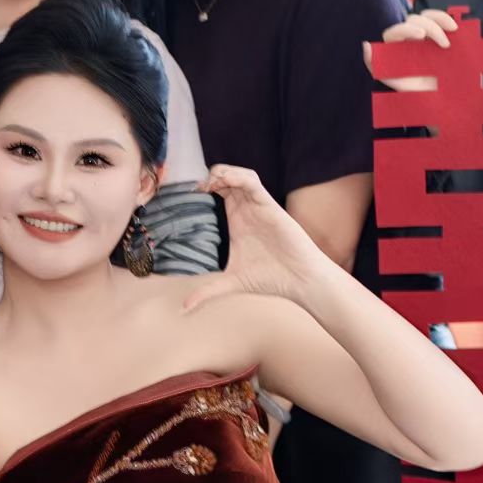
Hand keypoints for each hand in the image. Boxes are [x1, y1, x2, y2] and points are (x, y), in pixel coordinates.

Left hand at [182, 163, 321, 313]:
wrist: (298, 280)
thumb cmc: (270, 279)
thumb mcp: (231, 283)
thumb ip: (207, 292)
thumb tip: (184, 310)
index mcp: (237, 220)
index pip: (219, 192)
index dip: (204, 187)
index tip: (189, 196)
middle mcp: (247, 210)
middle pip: (227, 178)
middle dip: (210, 177)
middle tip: (196, 188)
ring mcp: (258, 206)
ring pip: (240, 175)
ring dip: (223, 172)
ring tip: (209, 182)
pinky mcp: (269, 205)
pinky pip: (252, 181)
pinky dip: (237, 176)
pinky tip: (224, 182)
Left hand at [362, 8, 455, 90]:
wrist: (441, 100)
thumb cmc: (418, 93)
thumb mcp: (397, 83)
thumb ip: (378, 67)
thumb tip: (365, 45)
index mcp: (396, 49)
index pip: (395, 31)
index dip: (407, 28)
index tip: (421, 35)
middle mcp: (408, 39)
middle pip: (413, 20)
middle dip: (430, 27)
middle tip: (444, 44)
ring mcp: (424, 35)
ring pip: (427, 15)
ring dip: (439, 20)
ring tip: (452, 33)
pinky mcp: (439, 34)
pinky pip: (440, 19)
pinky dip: (446, 20)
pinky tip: (455, 29)